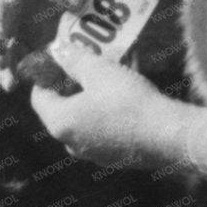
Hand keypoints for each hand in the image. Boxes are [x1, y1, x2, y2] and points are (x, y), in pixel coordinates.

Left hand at [28, 43, 179, 168]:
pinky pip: (105, 129)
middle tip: (87, 63)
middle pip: (63, 108)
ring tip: (110, 74)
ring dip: (94, 96)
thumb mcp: (98, 71)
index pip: (39, 97)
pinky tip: (126, 94)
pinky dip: (109, 111)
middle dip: (74, 83)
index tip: (60, 58)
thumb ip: (73, 59)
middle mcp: (72, 143)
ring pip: (86, 118)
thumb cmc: (127, 101)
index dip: (46, 75)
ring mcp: (94, 153)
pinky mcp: (116, 157)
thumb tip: (55, 50)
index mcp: (60, 123)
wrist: (167, 135)